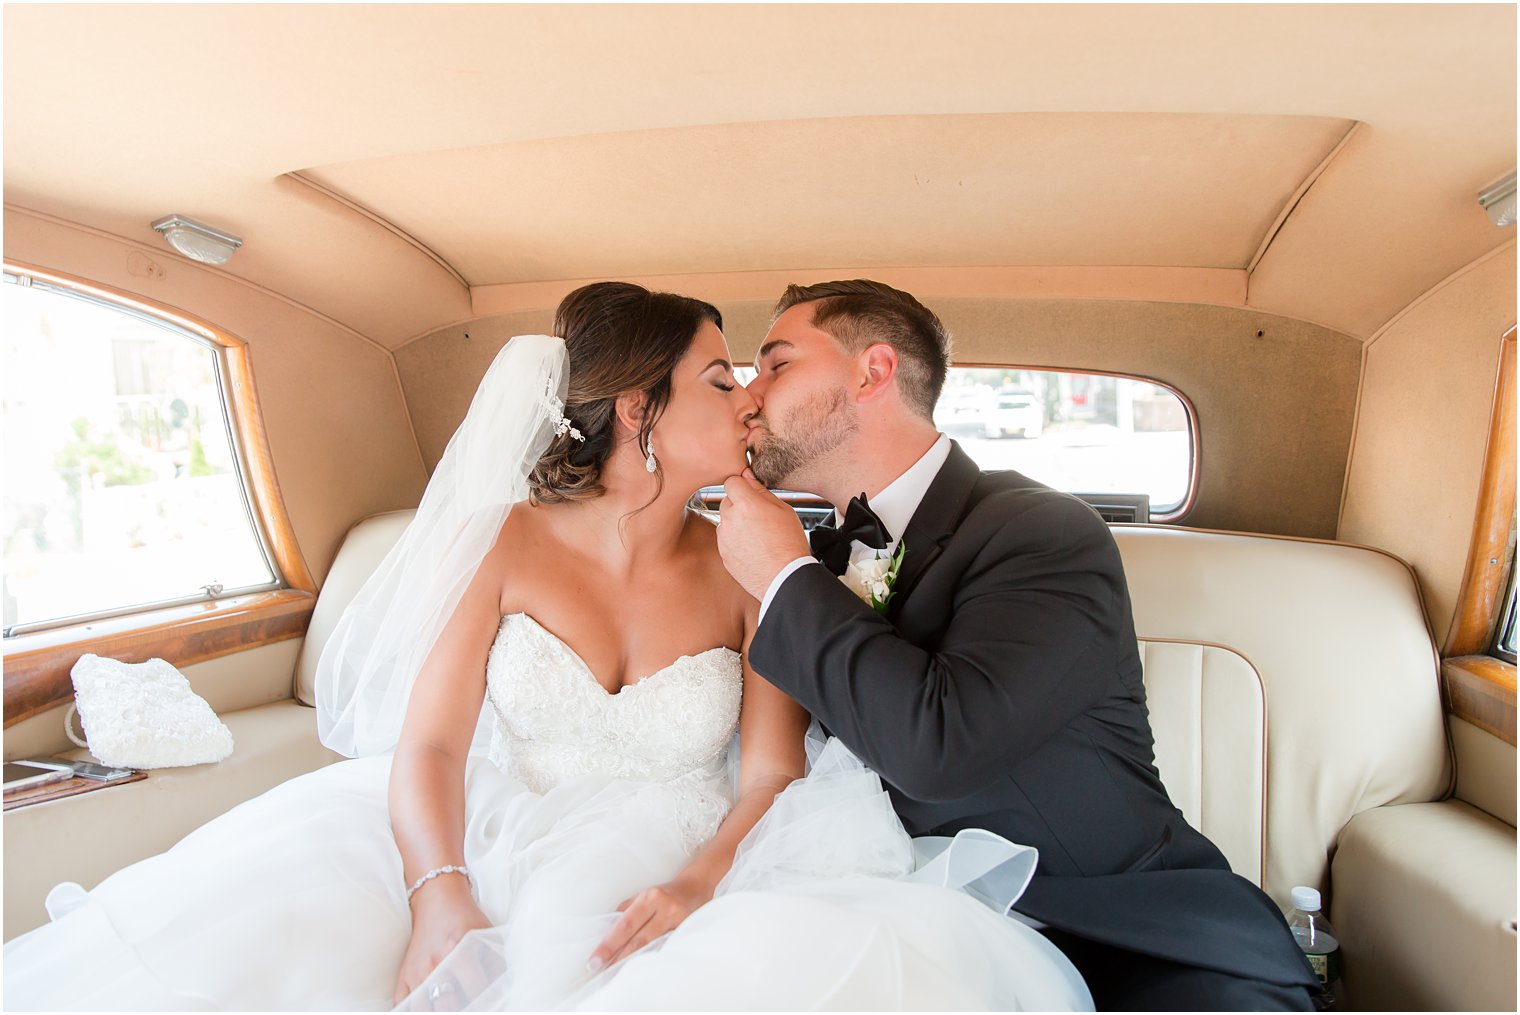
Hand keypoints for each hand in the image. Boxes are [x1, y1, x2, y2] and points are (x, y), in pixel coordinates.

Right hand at [393, 881, 492, 1005]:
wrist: (437, 898)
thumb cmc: (466, 918)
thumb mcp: (487, 934)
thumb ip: (497, 961)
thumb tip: (504, 988)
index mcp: (460, 952)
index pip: (476, 990)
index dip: (486, 1000)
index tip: (490, 1002)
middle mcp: (436, 964)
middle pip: (448, 1006)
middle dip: (462, 1010)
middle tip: (470, 1007)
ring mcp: (416, 971)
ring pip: (422, 1008)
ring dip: (437, 1011)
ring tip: (449, 1008)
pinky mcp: (404, 975)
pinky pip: (401, 1004)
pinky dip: (412, 1010)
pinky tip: (426, 1008)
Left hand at [588, 876, 711, 972]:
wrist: (696, 887)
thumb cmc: (664, 893)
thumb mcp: (644, 895)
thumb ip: (626, 911)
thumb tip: (607, 932)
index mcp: (650, 898)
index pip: (626, 925)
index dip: (609, 944)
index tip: (595, 959)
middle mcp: (665, 909)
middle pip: (639, 939)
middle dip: (617, 957)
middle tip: (599, 970)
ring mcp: (679, 923)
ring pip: (653, 947)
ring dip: (633, 961)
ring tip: (615, 974)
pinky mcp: (687, 933)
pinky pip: (665, 949)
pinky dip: (651, 959)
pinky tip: (640, 970)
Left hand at [717, 468, 810, 599]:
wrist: (784, 577)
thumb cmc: (789, 544)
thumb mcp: (784, 510)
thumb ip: (761, 491)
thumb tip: (748, 476)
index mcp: (745, 504)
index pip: (731, 481)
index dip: (742, 485)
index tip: (749, 492)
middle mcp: (730, 519)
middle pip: (728, 501)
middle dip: (740, 505)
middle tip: (759, 517)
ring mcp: (724, 538)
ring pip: (726, 521)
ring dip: (737, 523)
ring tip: (758, 535)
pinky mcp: (723, 554)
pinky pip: (726, 539)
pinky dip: (735, 540)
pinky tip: (753, 548)